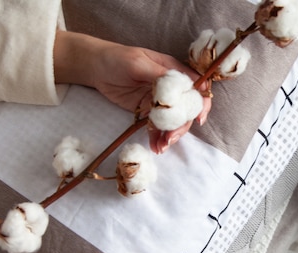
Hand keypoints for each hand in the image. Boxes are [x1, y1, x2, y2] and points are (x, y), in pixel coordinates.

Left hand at [53, 31, 211, 153]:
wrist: (96, 68)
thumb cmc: (118, 58)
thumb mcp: (139, 63)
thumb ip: (160, 75)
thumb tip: (182, 85)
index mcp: (174, 72)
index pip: (196, 88)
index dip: (201, 103)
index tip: (198, 118)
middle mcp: (172, 88)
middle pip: (187, 110)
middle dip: (182, 126)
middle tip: (170, 138)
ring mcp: (161, 102)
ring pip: (174, 121)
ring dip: (171, 135)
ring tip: (161, 147)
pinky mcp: (149, 113)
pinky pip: (158, 127)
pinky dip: (158, 138)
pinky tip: (155, 147)